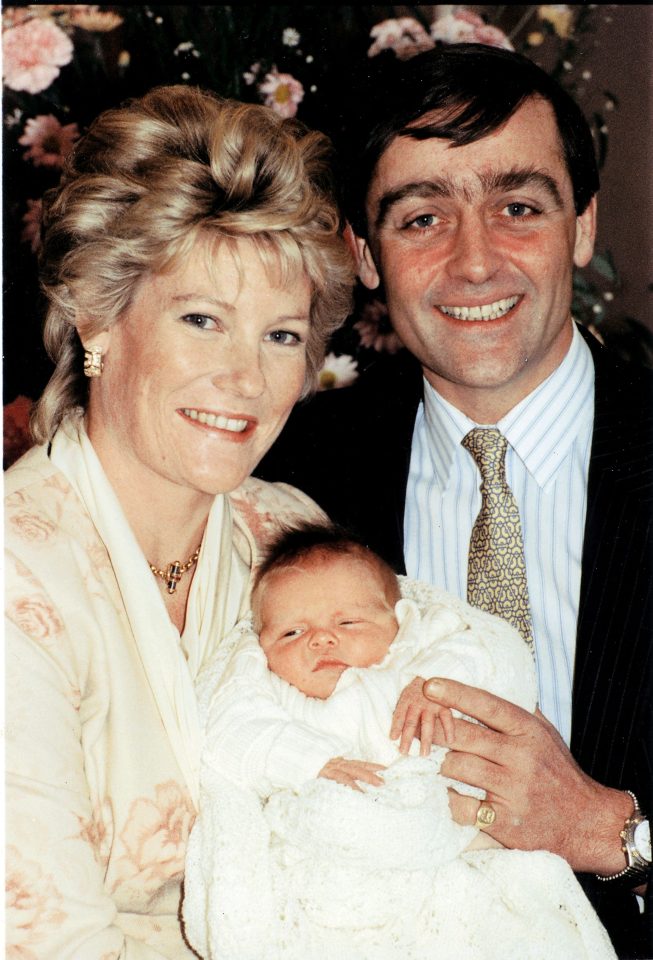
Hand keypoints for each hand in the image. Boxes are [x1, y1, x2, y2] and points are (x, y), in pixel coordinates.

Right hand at [318, 757, 384, 790]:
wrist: (297, 761)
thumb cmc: (314, 770)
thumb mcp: (329, 771)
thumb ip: (341, 776)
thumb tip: (355, 784)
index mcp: (342, 763)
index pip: (361, 764)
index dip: (374, 766)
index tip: (388, 770)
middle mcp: (339, 764)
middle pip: (359, 768)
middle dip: (373, 774)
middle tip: (385, 782)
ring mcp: (332, 768)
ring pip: (351, 773)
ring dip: (364, 779)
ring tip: (376, 788)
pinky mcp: (325, 775)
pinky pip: (339, 780)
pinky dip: (349, 786)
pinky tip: (356, 794)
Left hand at [390, 677, 454, 754]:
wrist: (431, 673)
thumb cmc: (416, 689)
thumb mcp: (406, 694)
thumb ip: (403, 709)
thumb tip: (395, 731)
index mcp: (406, 699)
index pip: (399, 714)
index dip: (396, 726)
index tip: (392, 738)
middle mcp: (417, 702)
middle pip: (411, 722)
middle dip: (407, 738)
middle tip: (404, 752)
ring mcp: (431, 704)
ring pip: (427, 724)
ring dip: (426, 740)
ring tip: (424, 754)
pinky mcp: (443, 705)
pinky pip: (447, 718)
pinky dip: (449, 729)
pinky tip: (450, 741)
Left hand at [423, 678, 632, 874]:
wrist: (588, 823)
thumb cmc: (560, 772)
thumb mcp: (546, 734)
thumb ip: (519, 710)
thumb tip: (489, 681)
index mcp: (528, 732)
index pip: (487, 706)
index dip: (456, 693)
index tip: (429, 685)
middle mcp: (521, 758)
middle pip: (464, 737)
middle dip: (435, 730)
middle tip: (412, 726)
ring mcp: (513, 791)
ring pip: (457, 768)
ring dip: (437, 764)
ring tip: (425, 759)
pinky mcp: (505, 822)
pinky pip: (461, 806)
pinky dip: (447, 798)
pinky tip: (442, 791)